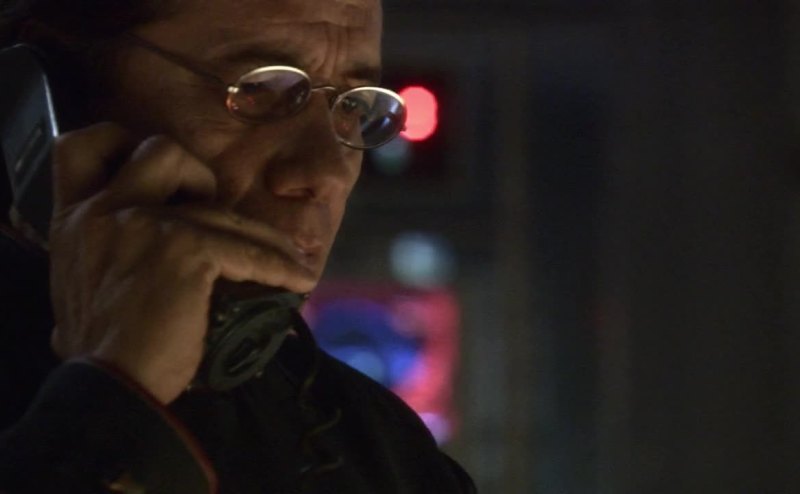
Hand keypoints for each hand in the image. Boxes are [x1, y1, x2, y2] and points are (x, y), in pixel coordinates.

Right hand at [48, 123, 315, 403]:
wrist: (110, 386)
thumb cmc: (103, 353)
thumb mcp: (81, 294)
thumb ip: (102, 267)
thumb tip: (124, 282)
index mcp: (75, 219)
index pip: (81, 147)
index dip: (121, 146)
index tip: (161, 173)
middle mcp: (105, 210)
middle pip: (160, 151)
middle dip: (196, 174)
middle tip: (216, 214)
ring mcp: (145, 223)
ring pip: (222, 211)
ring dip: (262, 236)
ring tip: (288, 260)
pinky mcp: (186, 249)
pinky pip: (248, 251)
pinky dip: (279, 267)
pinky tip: (298, 282)